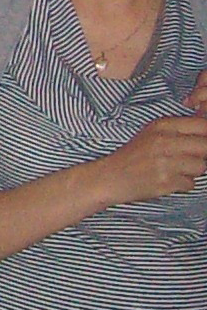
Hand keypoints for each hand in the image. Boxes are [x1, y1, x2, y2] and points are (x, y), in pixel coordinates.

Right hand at [96, 89, 206, 208]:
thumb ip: (177, 130)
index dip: (205, 135)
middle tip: (189, 158)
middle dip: (202, 154)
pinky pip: (191, 183)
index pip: (202, 125)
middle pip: (205, 146)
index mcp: (162, 126)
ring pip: (201, 166)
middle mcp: (164, 141)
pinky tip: (169, 180)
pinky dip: (183, 184)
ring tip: (177, 170)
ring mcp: (166, 162)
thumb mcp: (151, 133)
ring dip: (193, 170)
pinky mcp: (166, 182)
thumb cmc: (133, 155)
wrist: (111, 177)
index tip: (200, 142)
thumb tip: (204, 131)